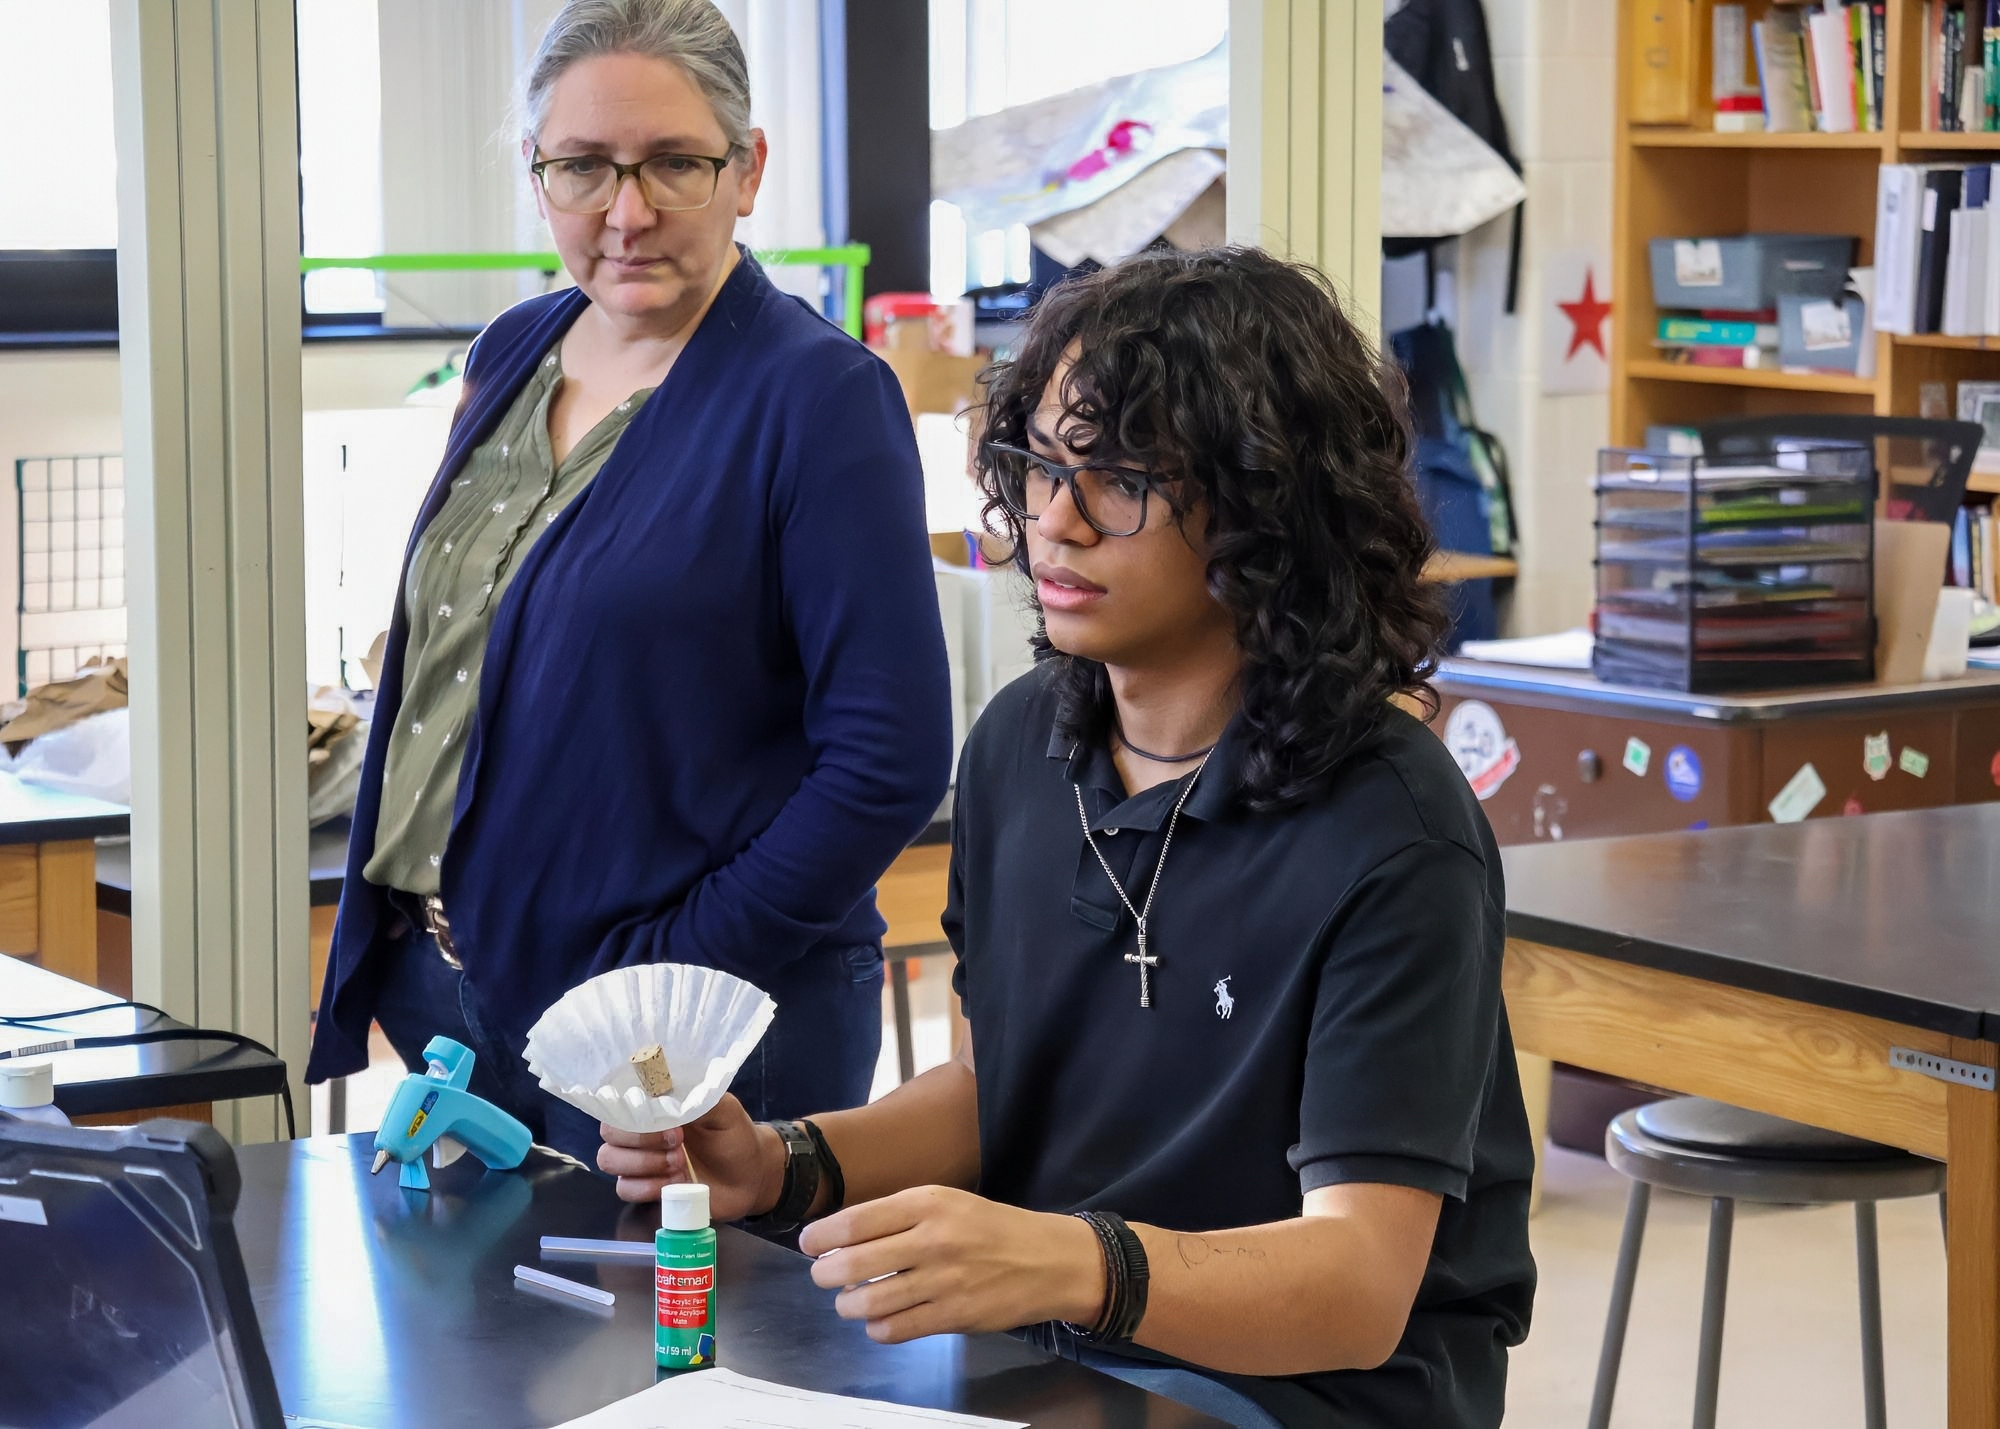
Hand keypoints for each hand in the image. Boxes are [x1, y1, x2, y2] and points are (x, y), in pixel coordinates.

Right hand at [596, 1094, 783, 1217]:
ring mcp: (641, 1161)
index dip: (634, 1112)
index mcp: (657, 1106)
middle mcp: (642, 1131)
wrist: (750, 1176)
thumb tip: (667, 1094)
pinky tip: (675, 1183)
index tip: (669, 1121)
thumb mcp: (724, 1110)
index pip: (620, 1101)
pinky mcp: (646, 1188)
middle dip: (641, 1140)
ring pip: (609, 1160)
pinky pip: (624, 1188)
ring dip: (644, 1164)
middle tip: (678, 1143)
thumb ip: (697, 1099)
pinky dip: (648, 1187)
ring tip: (679, 1164)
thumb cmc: (734, 1136)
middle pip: (609, 1133)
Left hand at [799, 1186, 1103, 1342]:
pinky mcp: (953, 1316)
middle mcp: (933, 1239)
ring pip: (868, 1301)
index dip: (821, 1236)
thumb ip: (899, 1215)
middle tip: (823, 1275)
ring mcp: (943, 1281)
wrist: (1049, 1260)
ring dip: (847, 1305)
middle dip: (825, 1273)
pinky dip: (877, 1328)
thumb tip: (840, 1232)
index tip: (809, 1244)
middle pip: (853, 1262)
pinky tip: (879, 1320)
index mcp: (928, 1202)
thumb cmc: (991, 1228)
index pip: (855, 1221)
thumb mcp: (947, 1202)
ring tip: (847, 1302)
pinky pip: (895, 1329)